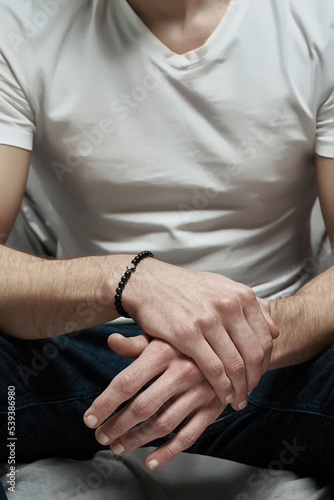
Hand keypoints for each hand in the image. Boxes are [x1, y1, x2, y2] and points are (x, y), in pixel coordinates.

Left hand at [84, 334, 224, 470]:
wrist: (229, 346)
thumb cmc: (187, 343)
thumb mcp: (163, 337)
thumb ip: (136, 344)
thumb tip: (111, 340)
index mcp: (165, 351)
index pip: (127, 382)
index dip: (105, 403)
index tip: (90, 419)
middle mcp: (183, 371)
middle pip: (142, 407)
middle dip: (117, 426)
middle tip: (101, 436)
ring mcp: (200, 392)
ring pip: (162, 424)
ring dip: (136, 440)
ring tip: (118, 446)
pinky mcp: (212, 409)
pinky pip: (188, 436)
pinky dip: (167, 452)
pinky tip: (150, 460)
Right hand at [123, 259, 278, 409]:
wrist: (149, 283)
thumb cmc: (185, 288)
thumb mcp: (222, 288)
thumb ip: (250, 307)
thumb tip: (275, 330)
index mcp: (241, 295)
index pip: (265, 338)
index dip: (265, 363)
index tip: (258, 376)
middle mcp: (228, 305)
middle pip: (254, 354)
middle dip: (254, 381)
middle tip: (249, 394)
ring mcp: (208, 319)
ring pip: (235, 365)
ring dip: (240, 389)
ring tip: (237, 400)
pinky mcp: (187, 334)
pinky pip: (213, 369)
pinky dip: (221, 387)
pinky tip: (221, 395)